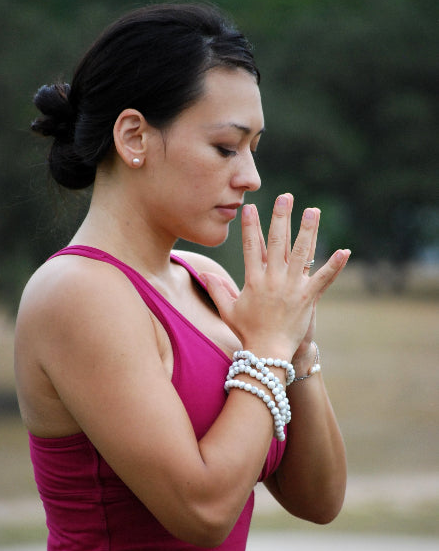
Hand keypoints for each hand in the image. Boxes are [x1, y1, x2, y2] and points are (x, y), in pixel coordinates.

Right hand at [202, 194, 349, 358]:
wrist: (268, 352)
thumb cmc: (247, 332)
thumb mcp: (228, 311)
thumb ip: (217, 290)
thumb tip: (205, 275)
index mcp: (254, 280)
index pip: (251, 247)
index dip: (251, 226)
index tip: (251, 208)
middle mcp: (273, 280)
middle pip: (277, 243)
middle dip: (281, 218)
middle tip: (285, 197)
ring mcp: (292, 288)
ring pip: (302, 254)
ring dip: (308, 231)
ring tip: (313, 211)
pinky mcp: (308, 298)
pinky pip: (324, 278)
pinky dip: (335, 265)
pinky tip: (345, 251)